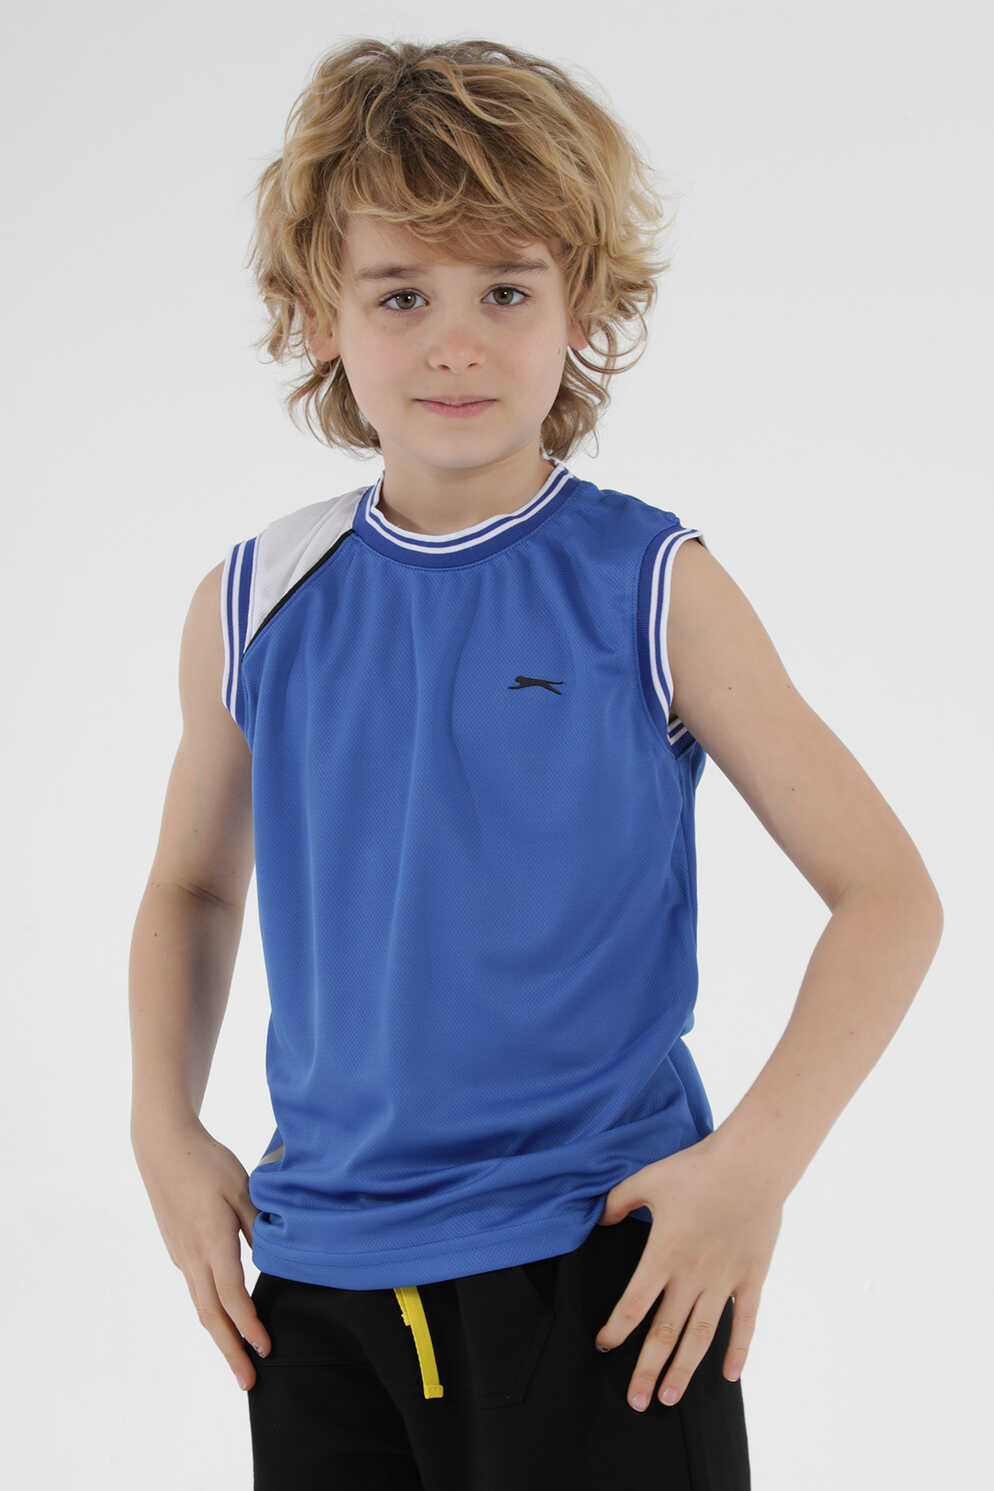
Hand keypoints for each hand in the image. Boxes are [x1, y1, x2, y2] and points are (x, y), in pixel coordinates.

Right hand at [132, 1116, 269, 1391]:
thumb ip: (259, 1225)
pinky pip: (197, 1288)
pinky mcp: (178, 1249)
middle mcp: (192, 1256)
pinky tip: (225, 1316)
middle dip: (230, 1351)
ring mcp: (181, 1254)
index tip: (266, 1348)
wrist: (163, 1147)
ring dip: (220, 1335)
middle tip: (248, 1382)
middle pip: (211, 1314)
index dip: (249, 1326)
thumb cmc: (208, 1162)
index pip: (232, 1296)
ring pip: (201, 1305)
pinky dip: (212, 1310)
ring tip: (238, 1359)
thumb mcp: (243, 1189)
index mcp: (212, 1242)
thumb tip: (276, 1257)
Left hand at [592, 1131, 782, 1412]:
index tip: (603, 1347)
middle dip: (648, 1369)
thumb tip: (598, 1220)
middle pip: (665, 1332)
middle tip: (635, 1402)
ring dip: (684, 1369)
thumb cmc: (696, 1169)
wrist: (750, 1164)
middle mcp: (691, 1275)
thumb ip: (618, 1202)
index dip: (616, 1329)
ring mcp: (723, 1280)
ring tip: (670, 1397)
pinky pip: (744, 1322)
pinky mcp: (751, 1278)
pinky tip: (730, 1376)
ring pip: (700, 1336)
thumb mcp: (646, 1179)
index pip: (633, 1304)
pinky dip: (738, 1350)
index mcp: (662, 1254)